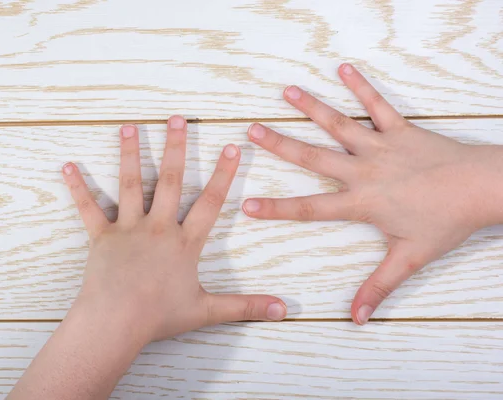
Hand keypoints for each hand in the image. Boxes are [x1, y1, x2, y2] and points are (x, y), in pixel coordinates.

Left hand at [63, 116, 286, 341]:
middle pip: (170, 181)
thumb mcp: (207, 310)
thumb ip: (245, 306)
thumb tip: (283, 310)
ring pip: (130, 184)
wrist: (116, 322)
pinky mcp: (101, 236)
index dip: (224, 174)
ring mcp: (128, 229)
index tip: (231, 147)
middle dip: (175, 148)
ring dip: (129, 154)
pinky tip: (67, 167)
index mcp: (184, 242)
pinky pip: (89, 208)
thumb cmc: (159, 316)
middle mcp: (158, 228)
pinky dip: (78, 187)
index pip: (210, 202)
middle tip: (177, 119)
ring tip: (128, 127)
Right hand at [243, 64, 501, 324]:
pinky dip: (360, 86)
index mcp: (361, 202)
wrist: (482, 188)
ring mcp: (380, 146)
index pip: (309, 208)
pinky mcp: (400, 129)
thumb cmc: (445, 222)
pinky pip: (377, 105)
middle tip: (252, 131)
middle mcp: (363, 171)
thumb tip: (358, 319)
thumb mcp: (409, 258)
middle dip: (280, 145)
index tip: (247, 204)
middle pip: (313, 157)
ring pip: (339, 124)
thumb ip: (379, 286)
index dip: (276, 209)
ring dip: (312, 107)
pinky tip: (343, 68)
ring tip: (288, 92)